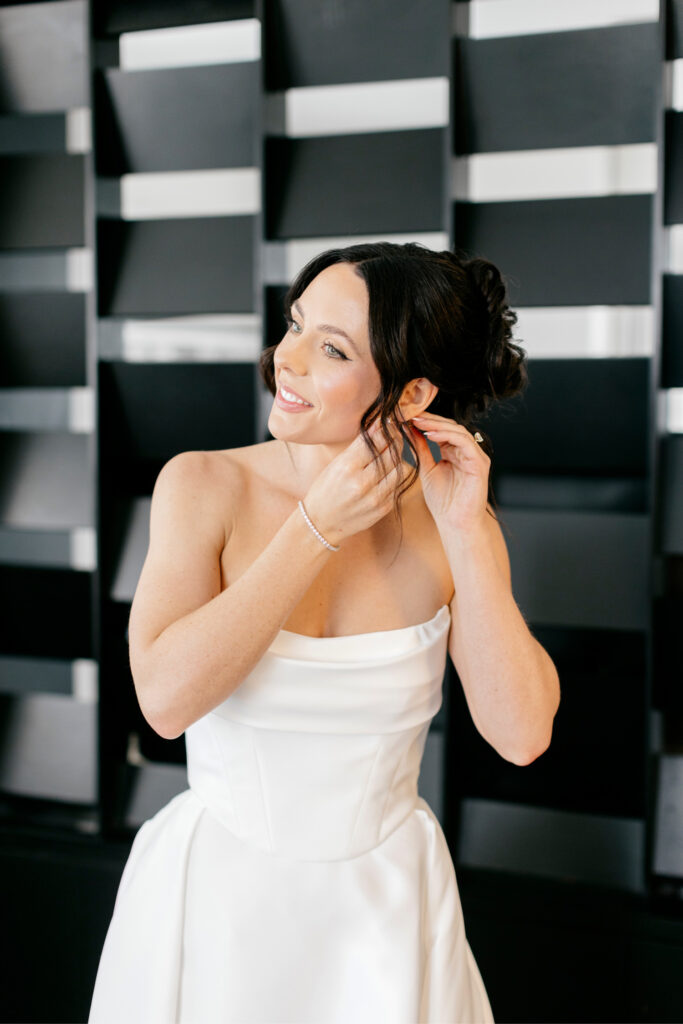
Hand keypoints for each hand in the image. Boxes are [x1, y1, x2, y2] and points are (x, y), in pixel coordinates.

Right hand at [303, 419, 406, 545]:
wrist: (321, 523)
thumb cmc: (325, 490)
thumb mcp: (336, 464)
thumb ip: (359, 446)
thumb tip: (377, 424)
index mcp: (347, 467)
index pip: (375, 440)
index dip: (386, 428)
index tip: (389, 422)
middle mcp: (362, 482)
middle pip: (390, 452)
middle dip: (395, 439)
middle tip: (395, 432)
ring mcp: (375, 497)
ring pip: (399, 467)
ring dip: (397, 457)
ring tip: (391, 451)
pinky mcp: (383, 507)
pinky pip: (398, 484)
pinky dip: (396, 474)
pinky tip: (389, 469)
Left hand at [408, 412, 489, 530]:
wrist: (455, 524)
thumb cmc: (443, 502)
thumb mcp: (426, 469)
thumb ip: (420, 449)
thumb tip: (408, 428)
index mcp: (455, 452)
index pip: (442, 429)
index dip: (425, 421)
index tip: (406, 415)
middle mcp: (467, 451)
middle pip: (450, 426)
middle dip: (429, 419)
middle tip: (410, 412)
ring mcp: (475, 456)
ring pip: (457, 431)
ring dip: (436, 424)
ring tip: (417, 421)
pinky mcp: (479, 463)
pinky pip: (464, 443)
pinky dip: (447, 436)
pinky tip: (430, 434)